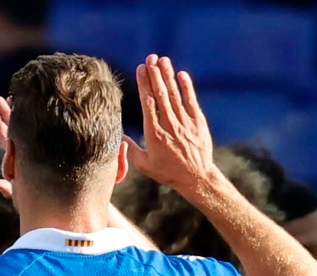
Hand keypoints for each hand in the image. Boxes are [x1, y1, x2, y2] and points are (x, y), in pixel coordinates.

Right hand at [123, 55, 217, 195]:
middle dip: (155, 74)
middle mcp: (169, 124)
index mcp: (154, 133)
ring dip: (168, 76)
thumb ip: (131, 149)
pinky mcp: (197, 121)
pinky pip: (190, 100)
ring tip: (163, 60)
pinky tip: (181, 74)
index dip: (144, 84)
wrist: (196, 177)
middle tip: (150, 58)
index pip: (148, 103)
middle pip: (161, 94)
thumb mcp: (144, 164)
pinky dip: (186, 86)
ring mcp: (184, 122)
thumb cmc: (167, 172)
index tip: (141, 69)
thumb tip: (119, 136)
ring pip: (174, 94)